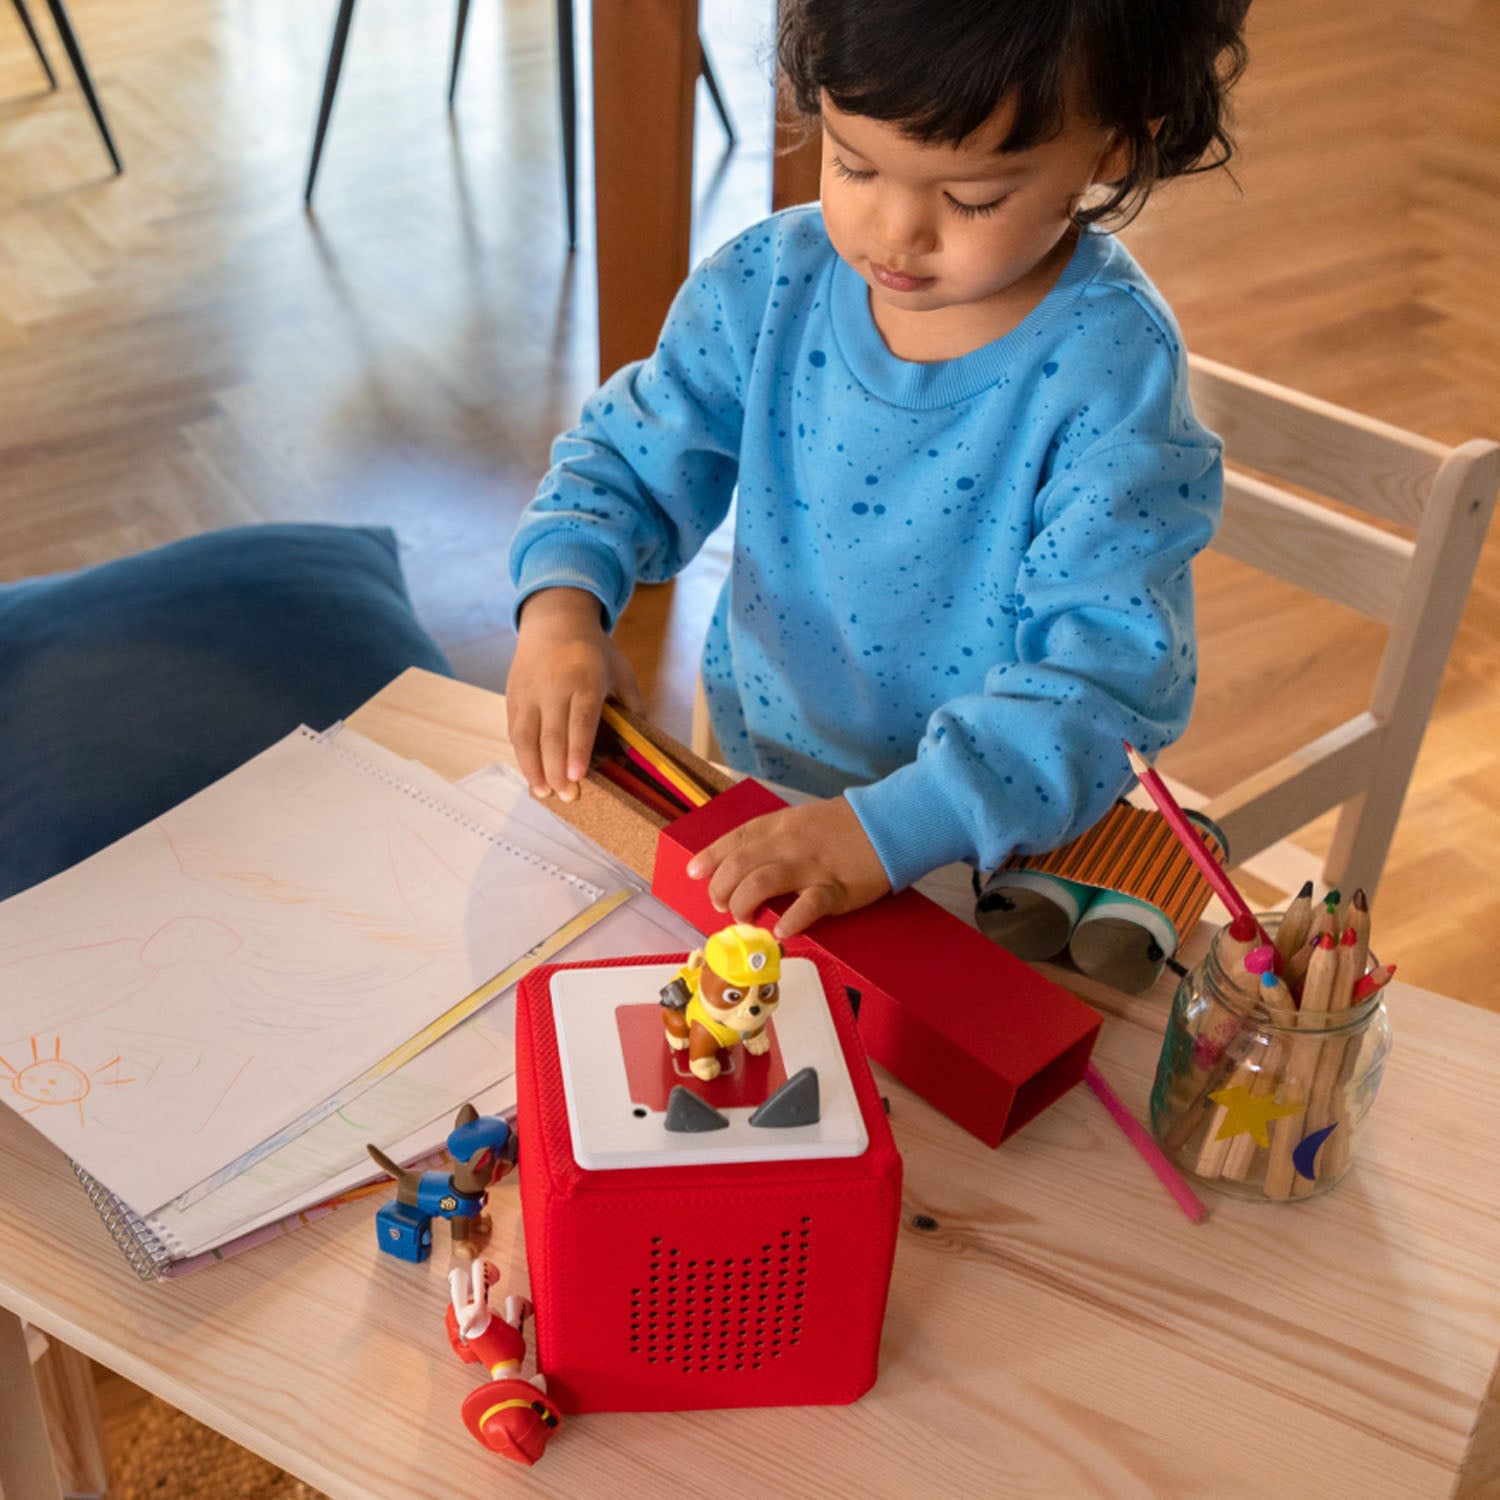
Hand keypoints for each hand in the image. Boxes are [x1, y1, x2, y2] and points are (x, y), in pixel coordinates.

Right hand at [506, 588, 644, 800]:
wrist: (554, 620)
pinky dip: (521, 755)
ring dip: (533, 768)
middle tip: (566, 797)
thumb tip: (641, 745)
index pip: (581, 719)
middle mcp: (554, 685)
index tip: (577, 776)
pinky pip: (515, 730)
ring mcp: (530, 690)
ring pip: (526, 735)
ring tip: (543, 793)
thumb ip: (632, 706)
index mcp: (585, 678)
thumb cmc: (594, 651)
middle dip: (556, 769)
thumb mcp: (621, 671)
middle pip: (552, 734)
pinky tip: (531, 774)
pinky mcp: (513, 695)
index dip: (578, 750)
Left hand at [685, 797, 890, 939]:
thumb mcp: (799, 821)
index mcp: (778, 827)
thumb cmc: (842, 826)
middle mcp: (787, 845)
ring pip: (762, 883)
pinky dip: (791, 920)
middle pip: (739, 865)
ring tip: (743, 919)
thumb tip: (742, 865)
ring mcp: (810, 867)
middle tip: (721, 906)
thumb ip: (772, 840)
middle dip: (721, 888)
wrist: (887, 823)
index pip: (734, 840)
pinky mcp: (835, 888)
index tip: (694, 873)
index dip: (710, 858)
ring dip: (744, 903)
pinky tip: (781, 931)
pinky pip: (808, 906)